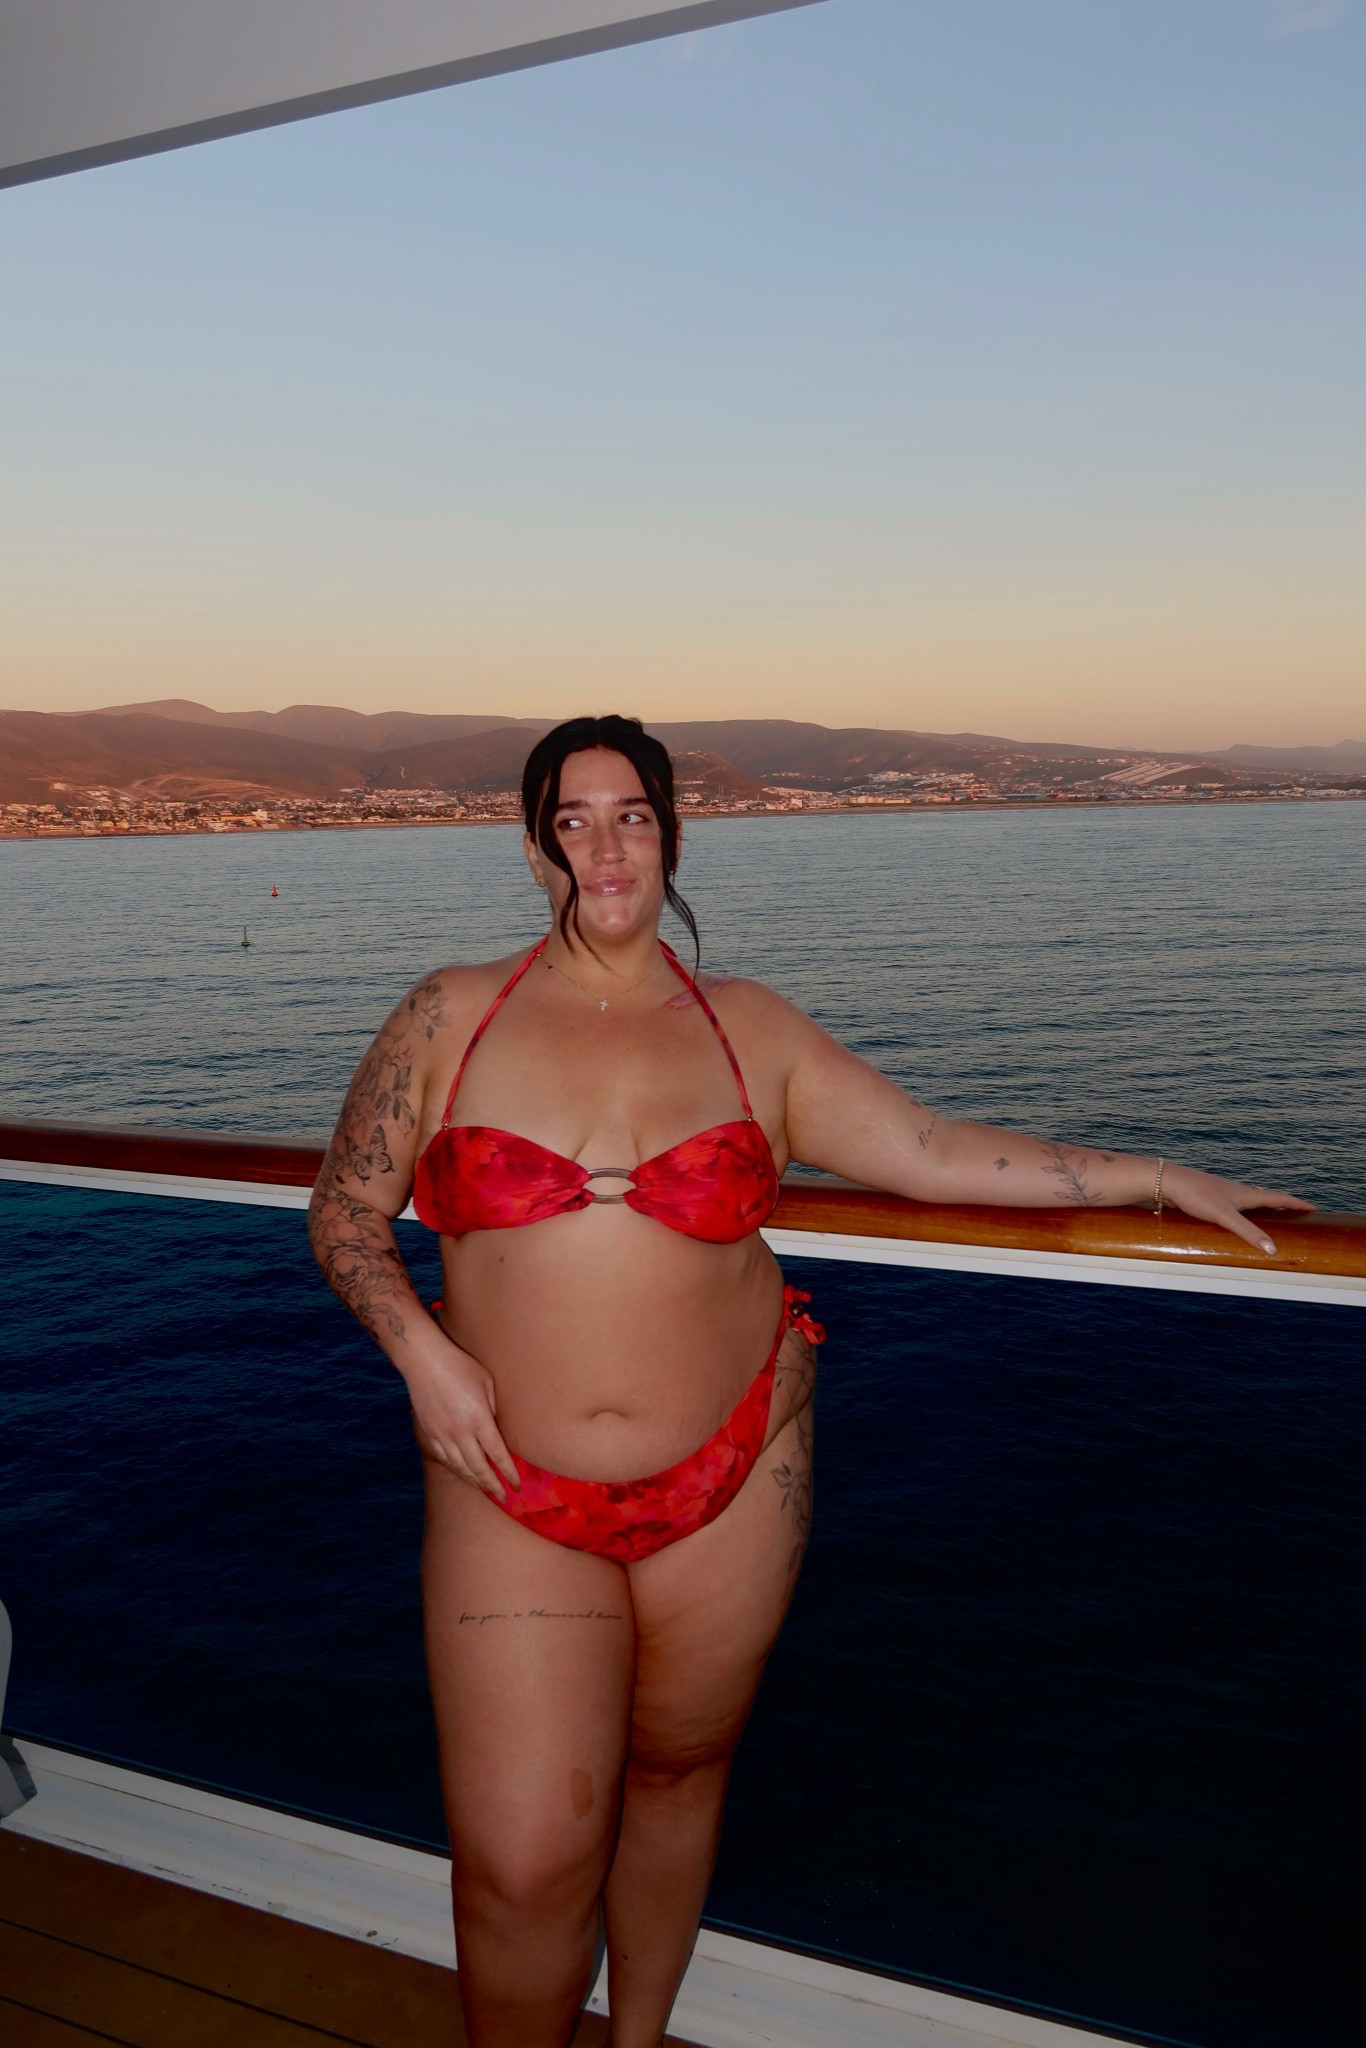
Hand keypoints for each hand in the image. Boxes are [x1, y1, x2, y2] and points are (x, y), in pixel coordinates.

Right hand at [403, 1341, 519, 1500]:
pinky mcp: (429, 1433)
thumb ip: (493, 1409)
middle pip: (479, 1468)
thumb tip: (497, 1428)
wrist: (424, 1361)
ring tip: (486, 1489)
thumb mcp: (487, 1383)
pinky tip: (462, 1473)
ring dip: (474, 1481)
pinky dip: (455, 1469)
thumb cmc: (460, 1366)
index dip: (509, 1473)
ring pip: (460, 1467)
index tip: (517, 1486)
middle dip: (493, 1485)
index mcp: (479, 1420)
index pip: (498, 1455)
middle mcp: (460, 1433)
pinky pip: (444, 1459)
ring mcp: (442, 1435)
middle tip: (503, 1497)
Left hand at [1160, 1163, 1313, 1255]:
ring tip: (1271, 1219)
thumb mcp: (1225, 1216)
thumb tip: (1273, 1249)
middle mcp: (1238, 1192)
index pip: (1279, 1198)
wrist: (1167, 1181)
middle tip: (1295, 1214)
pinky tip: (1235, 1221)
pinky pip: (1233, 1208)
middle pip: (1266, 1199)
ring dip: (1262, 1210)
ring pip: (1249, 1202)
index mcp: (1247, 1194)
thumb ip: (1249, 1232)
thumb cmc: (1196, 1195)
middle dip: (1282, 1207)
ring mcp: (1223, 1194)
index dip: (1297, 1204)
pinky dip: (1243, 1214)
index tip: (1313, 1208)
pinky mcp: (1210, 1199)